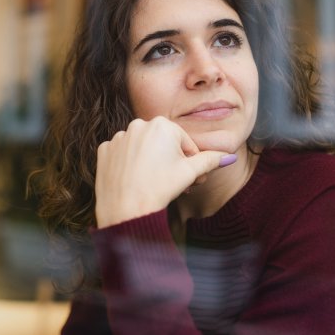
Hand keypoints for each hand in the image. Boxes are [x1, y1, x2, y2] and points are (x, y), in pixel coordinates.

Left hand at [94, 117, 233, 227]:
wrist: (126, 210)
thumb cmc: (160, 189)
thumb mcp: (190, 173)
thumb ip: (210, 160)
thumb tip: (230, 156)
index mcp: (162, 124)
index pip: (184, 143)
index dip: (191, 162)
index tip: (191, 178)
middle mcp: (138, 124)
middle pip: (163, 144)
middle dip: (172, 161)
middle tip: (175, 183)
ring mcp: (119, 137)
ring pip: (142, 148)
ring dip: (151, 162)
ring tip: (154, 183)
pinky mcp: (105, 150)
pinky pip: (122, 155)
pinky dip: (130, 165)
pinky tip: (135, 180)